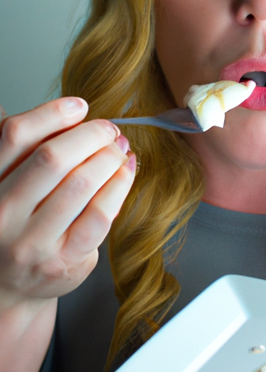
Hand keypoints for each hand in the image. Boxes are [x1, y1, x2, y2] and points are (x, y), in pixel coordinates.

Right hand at [0, 98, 135, 308]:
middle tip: (109, 131)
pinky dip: (120, 184)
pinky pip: (100, 213)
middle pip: (52, 157)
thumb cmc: (18, 227)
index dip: (52, 113)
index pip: (14, 135)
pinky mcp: (63, 260)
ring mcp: (31, 242)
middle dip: (91, 135)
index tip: (80, 105)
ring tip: (120, 149)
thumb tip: (73, 111)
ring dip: (109, 157)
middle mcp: (1, 213)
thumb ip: (31, 153)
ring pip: (81, 183)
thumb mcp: (12, 185)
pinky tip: (126, 171)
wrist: (11, 287)